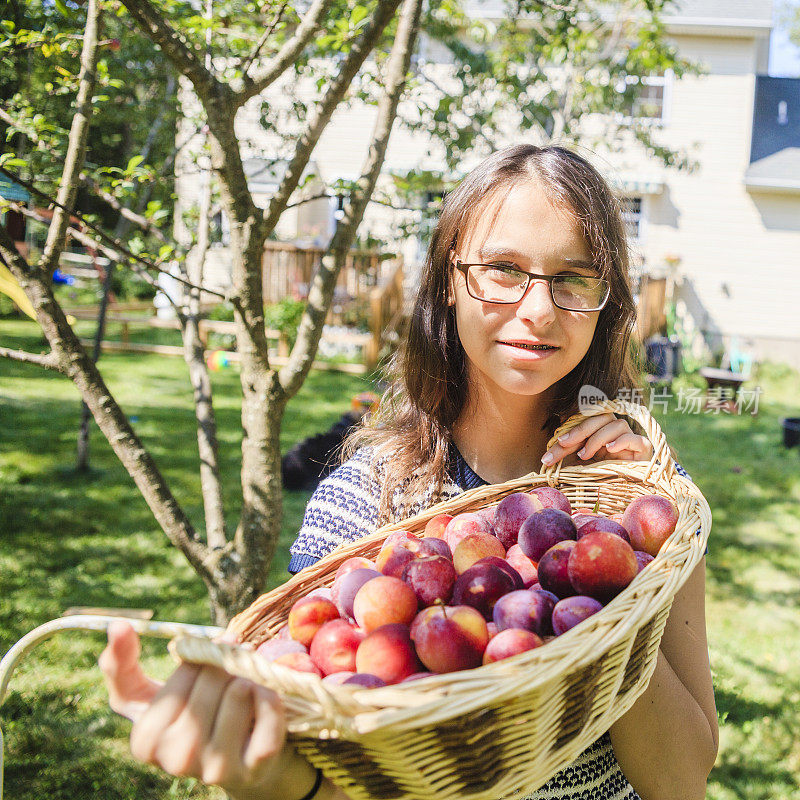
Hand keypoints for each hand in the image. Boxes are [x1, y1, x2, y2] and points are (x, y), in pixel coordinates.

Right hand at [99, 620, 318, 799]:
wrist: (237, 761)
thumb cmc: (188, 716)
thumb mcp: (147, 695)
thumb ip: (120, 663)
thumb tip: (116, 625)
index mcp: (145, 740)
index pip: (188, 667)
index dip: (207, 653)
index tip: (217, 651)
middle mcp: (177, 760)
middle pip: (216, 677)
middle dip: (229, 667)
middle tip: (232, 677)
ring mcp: (216, 768)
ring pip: (241, 690)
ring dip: (250, 680)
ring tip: (244, 695)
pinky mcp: (254, 768)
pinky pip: (269, 707)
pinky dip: (272, 694)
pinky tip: (263, 703)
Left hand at [541, 413, 653, 466]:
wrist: (626, 490)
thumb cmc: (600, 476)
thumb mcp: (580, 463)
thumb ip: (568, 454)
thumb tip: (545, 459)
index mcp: (601, 430)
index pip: (586, 420)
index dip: (572, 429)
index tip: (558, 441)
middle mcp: (616, 430)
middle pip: (600, 418)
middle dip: (580, 430)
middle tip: (564, 443)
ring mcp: (630, 438)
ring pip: (616, 425)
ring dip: (597, 438)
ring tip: (585, 455)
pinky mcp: (643, 448)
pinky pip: (634, 438)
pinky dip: (621, 441)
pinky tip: (610, 448)